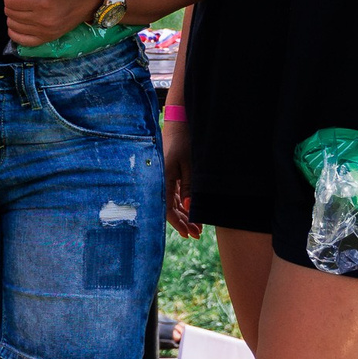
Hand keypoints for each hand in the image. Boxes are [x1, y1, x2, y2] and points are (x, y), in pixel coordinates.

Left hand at [0, 0, 103, 47]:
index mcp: (43, 2)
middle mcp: (43, 20)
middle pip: (9, 11)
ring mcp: (46, 32)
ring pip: (12, 25)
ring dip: (13, 13)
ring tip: (25, 4)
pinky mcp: (49, 38)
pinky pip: (21, 40)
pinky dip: (16, 29)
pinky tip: (23, 19)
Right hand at [163, 116, 200, 237]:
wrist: (179, 124)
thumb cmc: (185, 142)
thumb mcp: (190, 165)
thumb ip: (189, 187)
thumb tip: (187, 209)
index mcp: (163, 178)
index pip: (167, 207)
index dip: (177, 222)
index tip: (187, 233)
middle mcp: (160, 181)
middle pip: (169, 208)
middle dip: (183, 223)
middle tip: (196, 234)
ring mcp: (163, 179)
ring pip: (172, 203)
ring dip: (184, 216)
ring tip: (197, 228)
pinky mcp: (168, 176)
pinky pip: (173, 195)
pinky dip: (182, 205)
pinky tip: (191, 213)